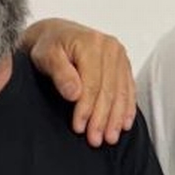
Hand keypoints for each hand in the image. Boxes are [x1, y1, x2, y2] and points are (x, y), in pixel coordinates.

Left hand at [23, 19, 135, 143]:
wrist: (56, 35)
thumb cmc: (49, 46)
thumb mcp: (45, 56)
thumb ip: (60, 73)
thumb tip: (74, 93)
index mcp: (92, 43)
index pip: (92, 84)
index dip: (86, 109)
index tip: (80, 128)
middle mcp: (110, 47)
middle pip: (109, 90)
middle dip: (102, 118)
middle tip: (96, 140)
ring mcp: (119, 55)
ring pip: (121, 92)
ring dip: (116, 118)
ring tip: (110, 138)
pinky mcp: (123, 63)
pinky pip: (129, 88)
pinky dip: (127, 108)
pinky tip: (124, 124)